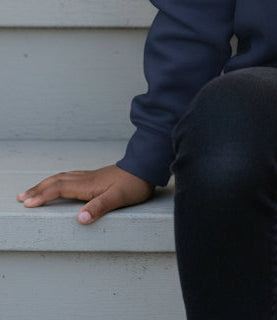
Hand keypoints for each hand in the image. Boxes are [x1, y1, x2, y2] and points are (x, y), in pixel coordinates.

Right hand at [17, 164, 153, 224]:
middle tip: (21, 197)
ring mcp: (90, 177)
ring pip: (62, 178)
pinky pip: (70, 177)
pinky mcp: (95, 177)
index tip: (27, 203)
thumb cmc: (134, 183)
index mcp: (88, 185)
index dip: (43, 196)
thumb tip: (80, 219)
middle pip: (56, 181)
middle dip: (38, 189)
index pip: (59, 189)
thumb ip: (100, 207)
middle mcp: (86, 179)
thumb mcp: (119, 198)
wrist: (146, 167)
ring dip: (46, 184)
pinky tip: (59, 184)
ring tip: (34, 191)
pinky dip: (58, 181)